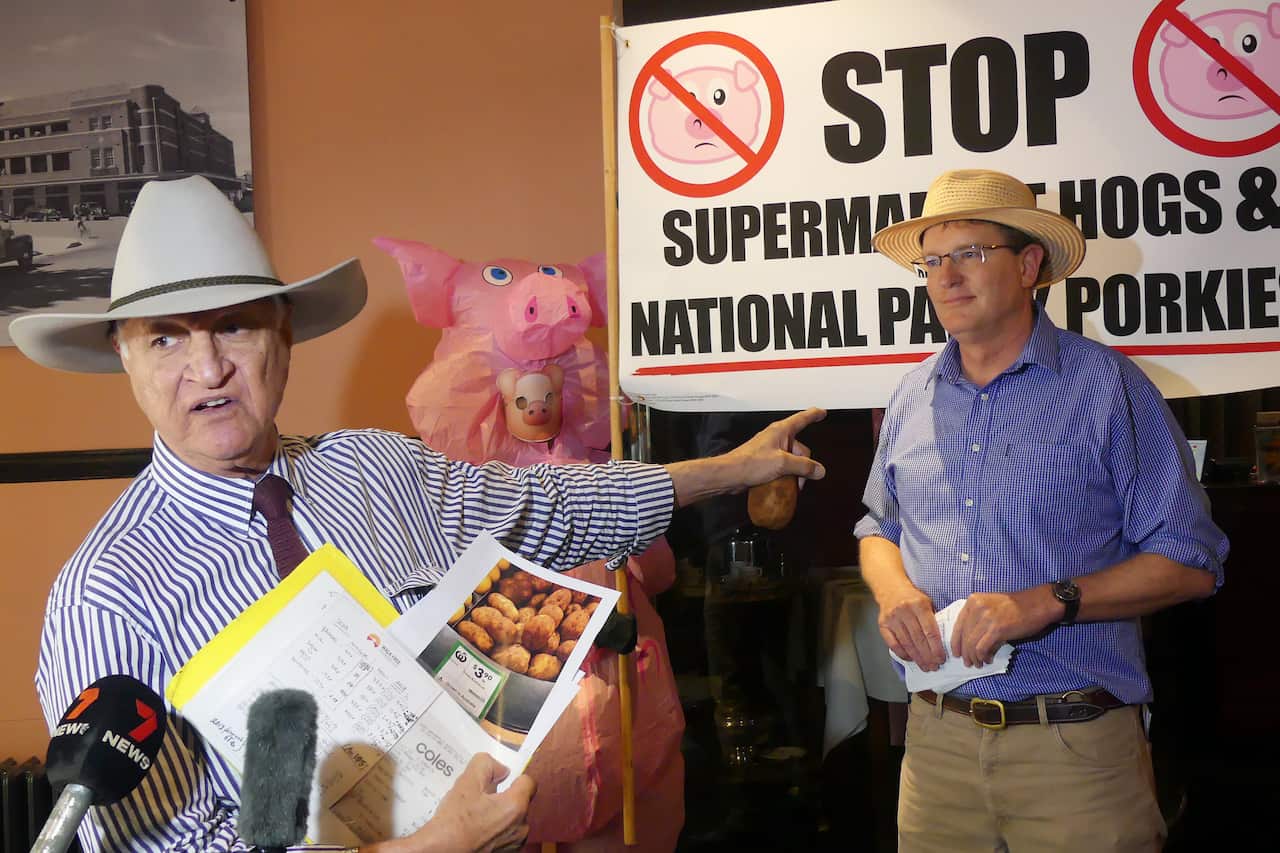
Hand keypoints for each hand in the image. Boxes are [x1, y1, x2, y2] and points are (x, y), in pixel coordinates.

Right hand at [396, 753, 533, 852]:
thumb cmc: (453, 824)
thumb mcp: (466, 783)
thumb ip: (486, 765)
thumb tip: (500, 768)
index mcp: (515, 806)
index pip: (528, 782)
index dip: (513, 778)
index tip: (499, 781)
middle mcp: (521, 827)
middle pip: (519, 801)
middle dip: (503, 798)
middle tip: (481, 799)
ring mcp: (514, 844)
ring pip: (513, 820)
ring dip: (500, 816)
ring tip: (477, 817)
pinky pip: (507, 836)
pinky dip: (496, 832)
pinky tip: (478, 830)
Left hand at [718, 407, 827, 490]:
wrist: (730, 475)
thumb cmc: (749, 463)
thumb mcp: (782, 464)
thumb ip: (803, 466)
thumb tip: (818, 470)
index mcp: (780, 431)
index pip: (802, 419)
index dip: (814, 415)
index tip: (822, 412)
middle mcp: (776, 438)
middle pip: (800, 449)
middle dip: (804, 466)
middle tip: (800, 479)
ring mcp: (771, 450)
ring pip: (792, 461)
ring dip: (794, 474)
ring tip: (790, 485)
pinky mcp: (766, 462)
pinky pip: (783, 468)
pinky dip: (786, 476)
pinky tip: (783, 486)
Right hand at [876, 581, 944, 670]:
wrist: (890, 589)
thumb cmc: (913, 598)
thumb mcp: (927, 602)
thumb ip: (933, 619)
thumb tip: (943, 643)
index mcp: (919, 605)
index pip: (930, 631)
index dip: (936, 648)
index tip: (941, 658)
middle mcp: (904, 611)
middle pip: (918, 639)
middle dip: (928, 656)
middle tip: (934, 666)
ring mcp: (892, 618)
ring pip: (907, 643)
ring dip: (917, 658)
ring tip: (925, 666)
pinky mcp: (883, 624)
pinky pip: (893, 644)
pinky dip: (902, 654)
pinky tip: (911, 659)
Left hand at [950, 588, 1057, 666]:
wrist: (1037, 604)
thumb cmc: (1017, 606)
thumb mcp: (991, 606)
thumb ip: (978, 619)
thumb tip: (970, 642)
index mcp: (973, 600)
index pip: (958, 625)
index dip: (956, 642)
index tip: (957, 653)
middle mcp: (977, 607)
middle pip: (964, 636)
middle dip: (965, 653)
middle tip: (968, 663)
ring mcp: (986, 618)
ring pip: (971, 644)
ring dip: (974, 657)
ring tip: (978, 664)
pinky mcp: (997, 629)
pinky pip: (982, 648)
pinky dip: (983, 657)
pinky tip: (988, 660)